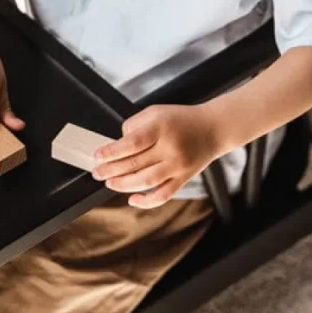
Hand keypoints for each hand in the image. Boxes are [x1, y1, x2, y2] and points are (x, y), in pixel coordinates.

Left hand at [92, 104, 219, 207]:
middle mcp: (170, 148)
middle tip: (97, 172)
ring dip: (124, 184)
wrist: (214, 129)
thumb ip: (135, 125)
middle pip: (135, 163)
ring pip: (146, 181)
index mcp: (162, 128)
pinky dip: (146, 201)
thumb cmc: (182, 119)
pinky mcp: (183, 178)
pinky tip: (132, 199)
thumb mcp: (156, 111)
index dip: (112, 152)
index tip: (98, 156)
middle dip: (111, 170)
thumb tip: (118, 144)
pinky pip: (163, 195)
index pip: (132, 143)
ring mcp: (178, 166)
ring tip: (110, 183)